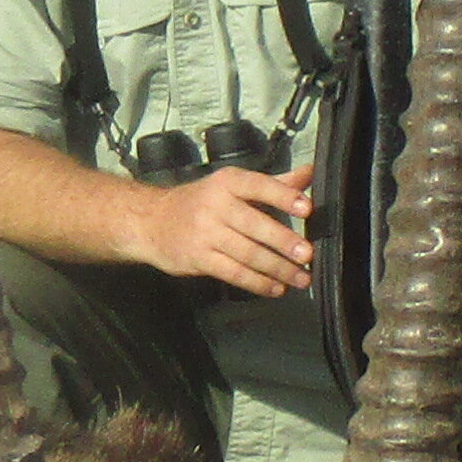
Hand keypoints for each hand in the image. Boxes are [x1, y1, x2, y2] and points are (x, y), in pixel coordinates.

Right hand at [140, 159, 314, 298]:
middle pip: (255, 225)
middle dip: (284, 241)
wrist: (151, 220)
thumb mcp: (233, 185)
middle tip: (307, 254)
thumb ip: (274, 183)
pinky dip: (257, 283)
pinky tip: (276, 288)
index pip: (259, 185)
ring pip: (247, 253)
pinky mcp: (198, 258)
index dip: (283, 196)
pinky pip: (233, 273)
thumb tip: (310, 173)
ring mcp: (205, 234)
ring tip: (301, 277)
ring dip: (277, 268)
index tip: (306, 208)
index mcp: (228, 182)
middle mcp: (215, 205)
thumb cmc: (201, 202)